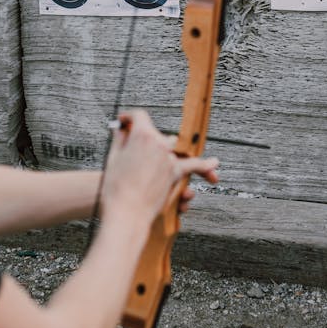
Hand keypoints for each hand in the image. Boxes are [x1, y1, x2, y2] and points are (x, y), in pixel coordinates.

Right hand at [100, 109, 218, 226]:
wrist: (126, 211)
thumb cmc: (115, 187)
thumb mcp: (112, 157)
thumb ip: (120, 138)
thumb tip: (122, 129)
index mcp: (142, 135)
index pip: (139, 116)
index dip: (129, 117)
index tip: (124, 121)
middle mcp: (160, 143)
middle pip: (154, 134)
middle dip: (142, 139)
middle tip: (130, 150)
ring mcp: (170, 158)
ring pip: (169, 148)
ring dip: (161, 152)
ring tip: (149, 161)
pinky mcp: (176, 173)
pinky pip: (194, 165)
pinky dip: (205, 165)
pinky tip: (214, 163)